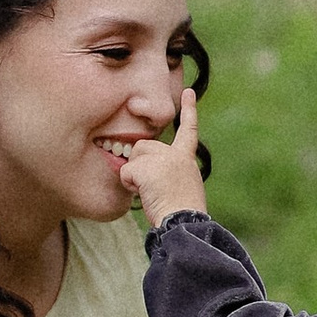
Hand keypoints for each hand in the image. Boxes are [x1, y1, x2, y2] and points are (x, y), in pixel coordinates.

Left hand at [118, 82, 207, 228]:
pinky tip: (145, 194)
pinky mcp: (149, 166)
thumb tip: (136, 171)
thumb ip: (165, 174)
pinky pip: (126, 172)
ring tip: (151, 193)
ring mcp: (163, 158)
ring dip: (135, 176)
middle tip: (153, 189)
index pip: (188, 131)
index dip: (189, 111)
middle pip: (144, 147)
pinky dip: (130, 185)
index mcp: (186, 160)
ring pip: (134, 156)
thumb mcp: (180, 188)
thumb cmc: (179, 214)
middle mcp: (177, 155)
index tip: (189, 92)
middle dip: (140, 165)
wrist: (184, 223)